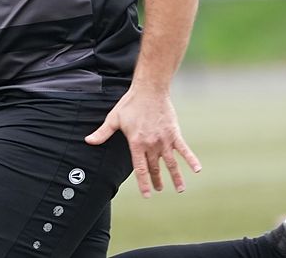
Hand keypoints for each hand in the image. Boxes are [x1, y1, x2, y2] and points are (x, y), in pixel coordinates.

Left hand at [85, 86, 200, 197]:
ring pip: (170, 163)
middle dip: (157, 180)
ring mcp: (164, 140)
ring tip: (179, 189)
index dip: (143, 183)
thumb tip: (88, 141)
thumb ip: (102, 133)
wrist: (150, 89)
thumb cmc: (130, 103)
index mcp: (136, 143)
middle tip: (158, 189)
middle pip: (155, 167)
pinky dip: (191, 159)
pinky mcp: (174, 133)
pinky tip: (197, 170)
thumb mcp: (114, 118)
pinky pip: (184, 149)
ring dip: (175, 177)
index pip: (140, 169)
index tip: (147, 194)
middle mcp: (151, 144)